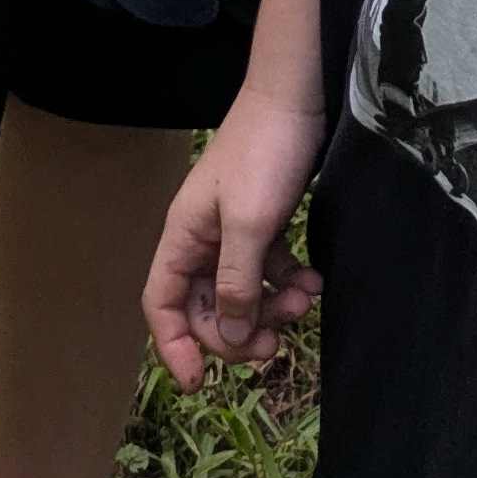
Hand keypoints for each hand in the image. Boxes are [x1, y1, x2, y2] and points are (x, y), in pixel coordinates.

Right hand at [145, 81, 327, 387]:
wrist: (297, 95)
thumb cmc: (265, 153)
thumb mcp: (249, 223)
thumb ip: (234, 282)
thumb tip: (226, 336)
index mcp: (182, 237)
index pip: (161, 305)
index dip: (174, 346)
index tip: (199, 382)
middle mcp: (202, 239)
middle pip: (204, 307)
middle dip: (235, 333)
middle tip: (273, 346)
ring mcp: (233, 231)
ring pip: (241, 292)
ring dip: (270, 308)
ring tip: (305, 302)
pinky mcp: (264, 221)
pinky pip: (268, 269)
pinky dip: (288, 281)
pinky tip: (314, 281)